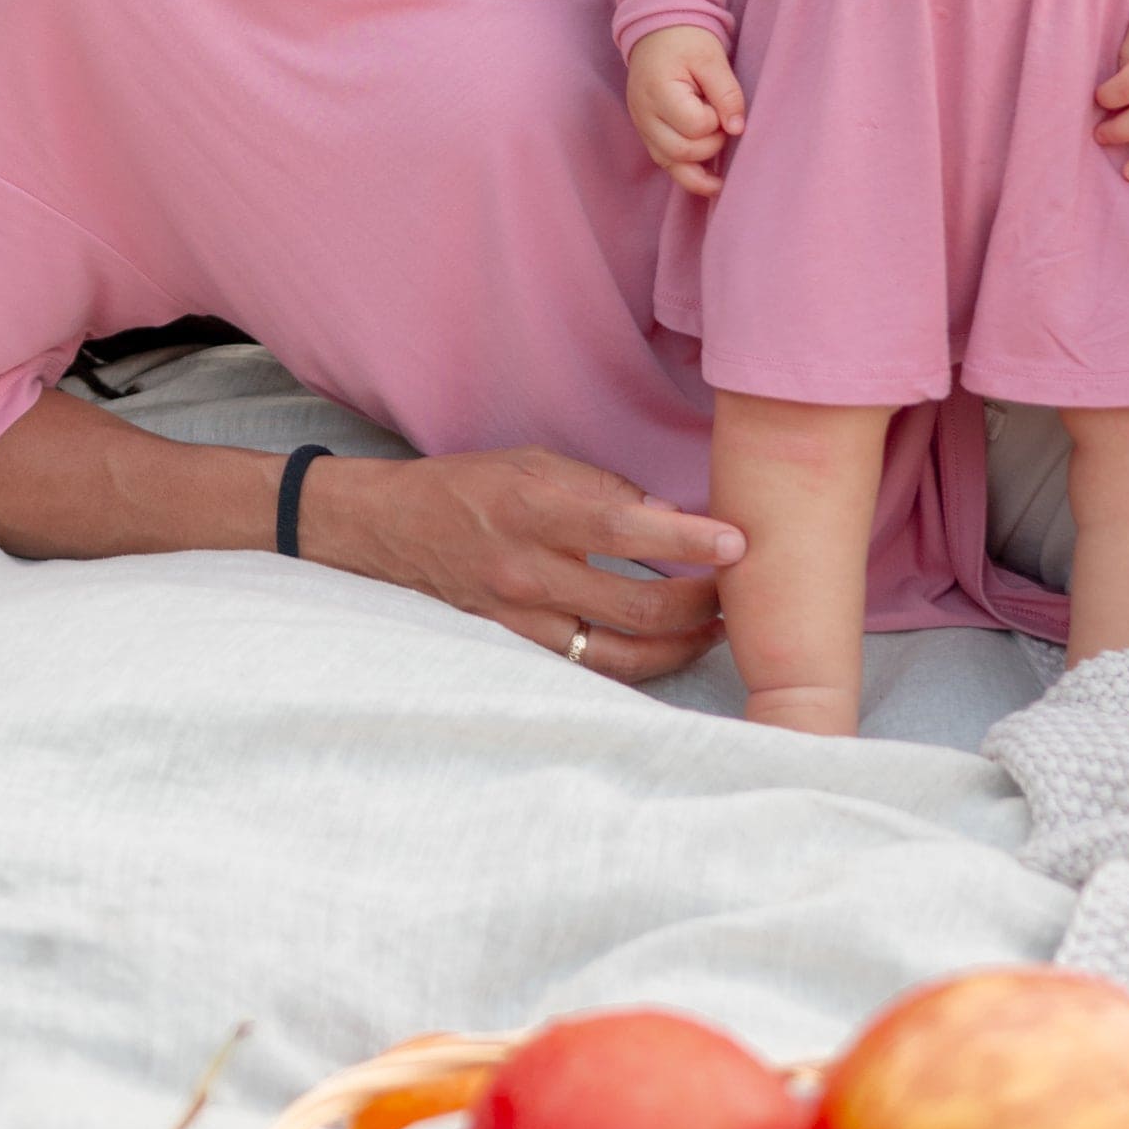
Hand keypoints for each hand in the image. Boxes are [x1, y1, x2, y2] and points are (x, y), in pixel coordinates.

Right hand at [304, 448, 742, 682]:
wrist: (390, 529)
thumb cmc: (468, 485)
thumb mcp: (532, 461)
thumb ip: (601, 486)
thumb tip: (667, 512)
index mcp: (534, 510)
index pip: (624, 528)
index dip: (686, 538)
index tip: (735, 541)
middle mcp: (527, 571)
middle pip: (634, 606)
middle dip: (700, 604)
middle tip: (737, 589)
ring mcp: (521, 618)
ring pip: (619, 654)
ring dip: (678, 646)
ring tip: (714, 628)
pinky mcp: (517, 645)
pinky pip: (589, 667)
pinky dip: (636, 662)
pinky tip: (666, 647)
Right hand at [626, 25, 746, 197]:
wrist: (657, 32)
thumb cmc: (686, 40)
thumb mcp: (712, 58)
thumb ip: (727, 93)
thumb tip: (738, 129)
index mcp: (658, 92)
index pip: (695, 126)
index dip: (716, 120)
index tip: (721, 104)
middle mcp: (644, 115)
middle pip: (682, 152)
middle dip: (711, 145)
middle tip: (723, 124)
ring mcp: (643, 128)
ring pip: (672, 166)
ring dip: (700, 167)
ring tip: (722, 166)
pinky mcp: (648, 135)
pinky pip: (667, 164)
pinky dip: (689, 174)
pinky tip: (711, 180)